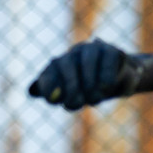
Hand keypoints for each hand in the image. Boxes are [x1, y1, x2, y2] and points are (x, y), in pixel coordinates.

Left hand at [28, 40, 152, 110]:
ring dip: (90, 82)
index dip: (49, 85)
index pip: (50, 71)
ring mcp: (95, 49)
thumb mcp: (71, 95)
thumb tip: (32, 90)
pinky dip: (108, 76)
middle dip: (70, 86)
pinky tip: (108, 88)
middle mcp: (75, 53)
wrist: (121, 81)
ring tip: (95, 99)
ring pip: (88, 60)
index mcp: (62, 63)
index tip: (53, 101)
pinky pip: (110, 60)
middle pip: (67, 63)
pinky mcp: (114, 52)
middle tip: (76, 104)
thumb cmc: (90, 89)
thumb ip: (52, 93)